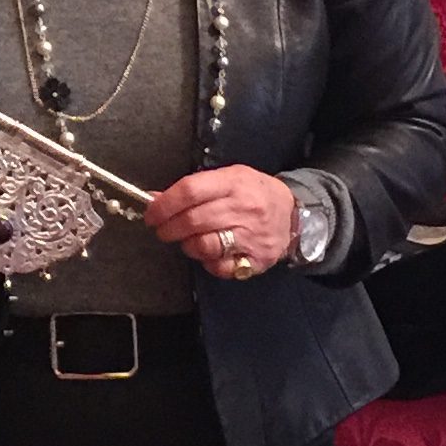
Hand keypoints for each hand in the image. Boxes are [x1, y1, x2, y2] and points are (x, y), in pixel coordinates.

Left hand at [145, 166, 302, 280]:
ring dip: (186, 245)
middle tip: (162, 230)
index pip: (190, 191)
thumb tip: (156, 199)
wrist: (293, 214)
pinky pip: (221, 267)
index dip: (165, 204)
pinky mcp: (255, 259)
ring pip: (204, 245)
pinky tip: (210, 254)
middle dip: (168, 228)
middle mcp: (242, 209)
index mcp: (234, 183)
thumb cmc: (254, 193)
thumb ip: (194, 188)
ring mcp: (250, 236)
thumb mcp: (228, 179)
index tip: (152, 213)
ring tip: (187, 240)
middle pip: (193, 220)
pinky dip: (208, 263)